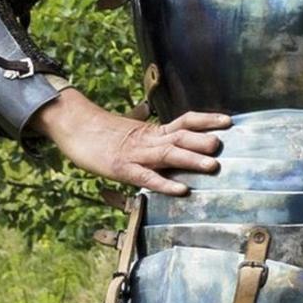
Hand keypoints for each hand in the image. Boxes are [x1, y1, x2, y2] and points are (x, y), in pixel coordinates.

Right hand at [35, 88, 229, 196]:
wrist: (73, 126)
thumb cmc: (100, 130)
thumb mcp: (127, 126)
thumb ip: (143, 124)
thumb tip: (150, 112)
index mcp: (152, 130)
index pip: (184, 121)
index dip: (206, 120)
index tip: (228, 121)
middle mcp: (148, 140)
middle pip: (180, 137)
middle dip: (203, 140)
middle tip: (224, 144)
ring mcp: (136, 155)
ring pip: (168, 156)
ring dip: (191, 160)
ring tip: (212, 165)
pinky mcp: (122, 169)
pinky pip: (147, 177)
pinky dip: (165, 184)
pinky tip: (181, 190)